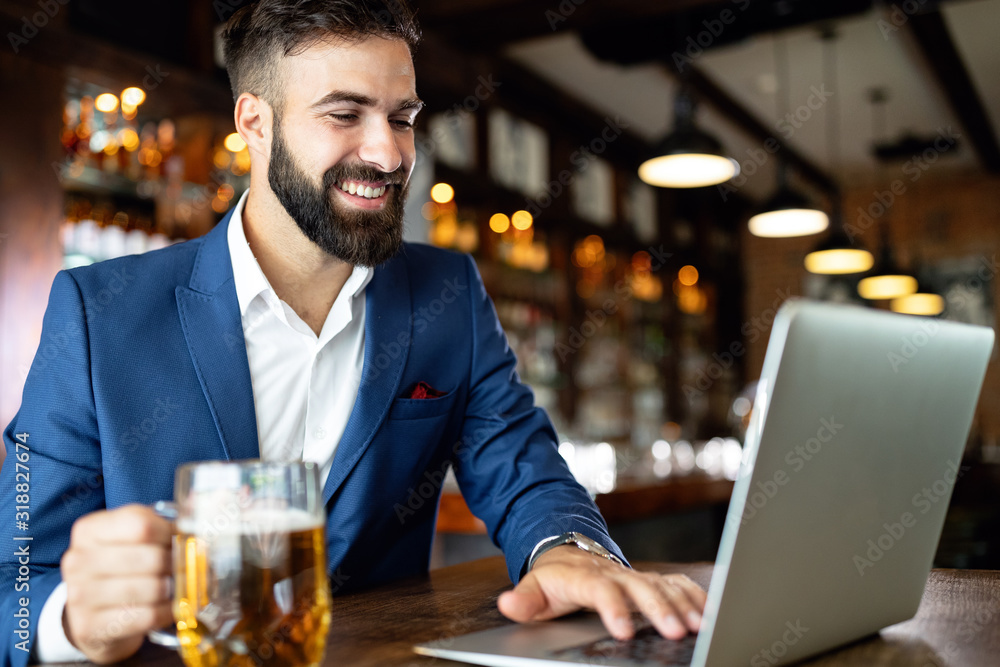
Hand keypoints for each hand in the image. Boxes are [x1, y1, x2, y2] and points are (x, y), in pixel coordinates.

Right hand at [60, 504, 173, 663]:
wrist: (91, 614)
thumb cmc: (120, 568)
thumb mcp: (132, 538)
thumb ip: (160, 522)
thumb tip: (197, 506)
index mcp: (89, 529)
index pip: (142, 525)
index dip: (170, 533)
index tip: (181, 539)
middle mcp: (77, 560)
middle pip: (150, 558)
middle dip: (177, 564)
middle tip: (186, 567)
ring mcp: (79, 595)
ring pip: (151, 588)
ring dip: (174, 589)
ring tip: (178, 587)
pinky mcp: (90, 626)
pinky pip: (146, 616)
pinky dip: (167, 611)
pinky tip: (170, 607)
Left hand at [497, 545, 705, 640]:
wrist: (569, 555)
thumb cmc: (554, 578)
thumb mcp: (534, 588)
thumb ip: (524, 600)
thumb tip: (508, 603)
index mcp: (585, 576)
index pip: (600, 590)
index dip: (613, 608)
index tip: (622, 630)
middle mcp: (615, 573)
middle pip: (640, 587)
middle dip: (659, 608)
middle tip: (675, 630)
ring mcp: (634, 575)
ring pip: (663, 585)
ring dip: (683, 603)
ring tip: (700, 624)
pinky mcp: (650, 579)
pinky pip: (676, 583)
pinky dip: (695, 594)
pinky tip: (710, 610)